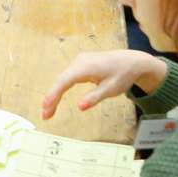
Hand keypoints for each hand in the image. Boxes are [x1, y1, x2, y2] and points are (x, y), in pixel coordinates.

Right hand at [41, 50, 168, 118]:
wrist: (132, 61)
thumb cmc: (123, 75)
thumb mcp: (111, 89)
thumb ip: (94, 98)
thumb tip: (79, 107)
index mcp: (85, 67)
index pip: (64, 82)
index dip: (53, 95)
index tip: (45, 108)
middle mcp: (79, 61)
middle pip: (60, 80)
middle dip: (51, 98)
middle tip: (45, 115)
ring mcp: (79, 61)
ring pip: (62, 78)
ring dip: (55, 93)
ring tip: (49, 110)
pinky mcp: (81, 64)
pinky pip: (67, 76)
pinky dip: (61, 88)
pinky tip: (57, 98)